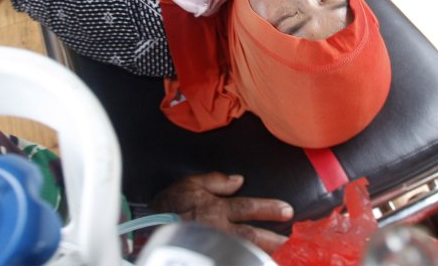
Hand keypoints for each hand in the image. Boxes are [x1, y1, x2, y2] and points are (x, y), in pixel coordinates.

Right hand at [151, 172, 291, 253]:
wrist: (147, 230)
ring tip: (278, 254)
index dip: (269, 208)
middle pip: (251, 235)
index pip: (248, 207)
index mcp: (216, 208)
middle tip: (290, 240)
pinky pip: (229, 257)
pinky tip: (252, 260)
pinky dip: (242, 259)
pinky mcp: (207, 254)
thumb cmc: (168, 206)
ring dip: (262, 252)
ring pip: (243, 250)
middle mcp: (219, 229)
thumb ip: (216, 180)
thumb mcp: (190, 184)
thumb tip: (238, 180)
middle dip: (272, 237)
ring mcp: (214, 245)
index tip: (287, 210)